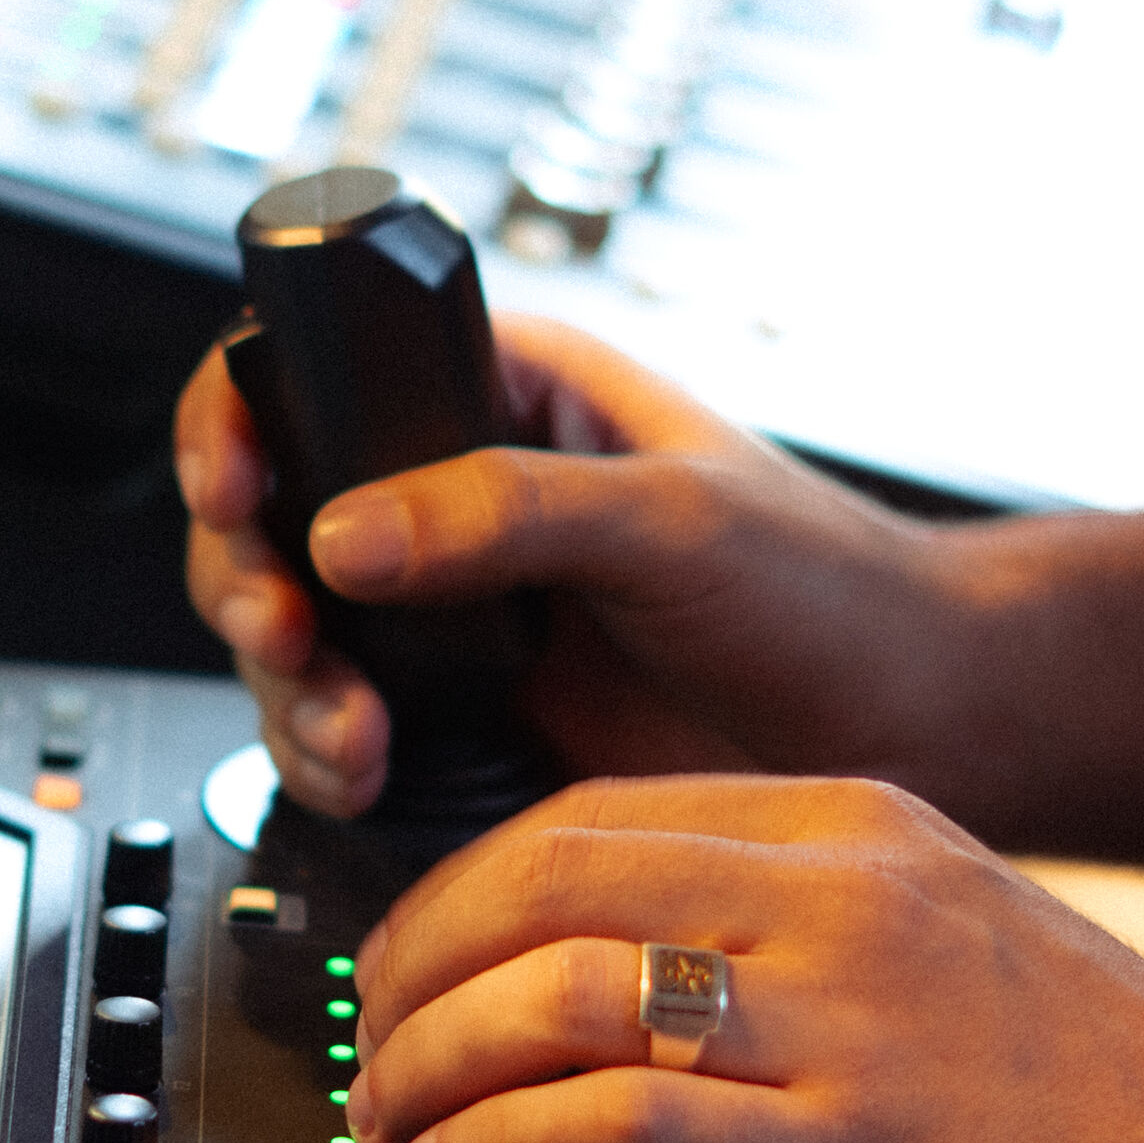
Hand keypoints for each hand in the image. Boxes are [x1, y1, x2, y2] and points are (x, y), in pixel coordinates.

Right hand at [175, 312, 1008, 822]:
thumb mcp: (674, 518)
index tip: (236, 486)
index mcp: (502, 397)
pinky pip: (343, 734)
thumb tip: (352, 533)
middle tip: (293, 638)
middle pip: (273, 519)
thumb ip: (510, 510)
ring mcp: (453, 618)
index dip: (243, 417)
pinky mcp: (467, 723)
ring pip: (293, 639)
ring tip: (353, 733)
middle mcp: (456, 501)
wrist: (908, 734)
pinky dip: (327, 760)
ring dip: (288, 690)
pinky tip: (372, 773)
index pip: (318, 369)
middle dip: (252, 583)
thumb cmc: (831, 590)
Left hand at [342, 773, 1143, 1142]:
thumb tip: (658, 1004)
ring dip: (434, 1065)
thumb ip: (820, 951)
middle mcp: (848, 900)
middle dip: (417, 963)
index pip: (601, 812)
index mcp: (870, 832)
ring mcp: (847, 1024)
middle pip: (545, 876)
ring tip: (395, 1127)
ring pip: (557, 990)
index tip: (417, 956)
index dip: (469, 886)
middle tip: (371, 1042)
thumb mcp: (967, 960)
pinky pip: (613, 1126)